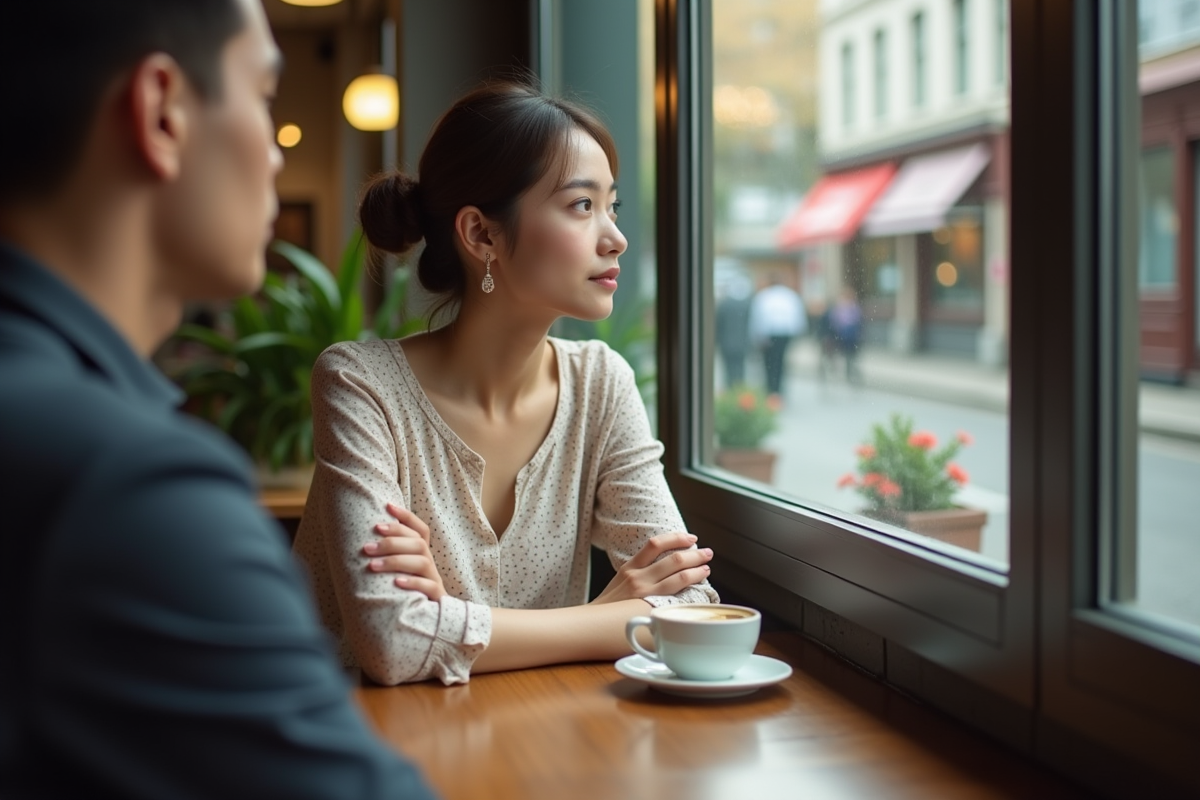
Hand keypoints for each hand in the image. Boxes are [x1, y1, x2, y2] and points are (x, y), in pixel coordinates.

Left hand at [362, 503, 445, 601]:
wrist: (425, 623)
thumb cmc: (403, 594)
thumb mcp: (396, 573)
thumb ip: (388, 557)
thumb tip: (360, 541)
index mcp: (421, 555)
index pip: (420, 529)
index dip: (406, 517)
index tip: (387, 506)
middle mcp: (429, 564)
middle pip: (418, 544)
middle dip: (392, 542)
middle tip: (366, 548)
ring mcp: (434, 580)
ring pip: (423, 562)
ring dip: (396, 561)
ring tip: (372, 566)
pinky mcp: (436, 598)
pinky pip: (429, 587)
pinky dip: (414, 582)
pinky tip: (396, 583)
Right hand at [590, 532, 712, 604]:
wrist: (591, 625)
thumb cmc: (608, 606)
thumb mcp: (619, 581)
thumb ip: (639, 573)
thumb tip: (664, 567)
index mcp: (629, 567)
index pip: (655, 544)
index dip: (676, 538)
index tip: (690, 537)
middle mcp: (637, 577)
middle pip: (673, 559)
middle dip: (694, 554)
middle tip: (707, 553)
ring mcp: (644, 594)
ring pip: (678, 577)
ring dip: (697, 571)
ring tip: (706, 568)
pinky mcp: (649, 609)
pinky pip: (675, 597)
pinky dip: (689, 591)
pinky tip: (698, 590)